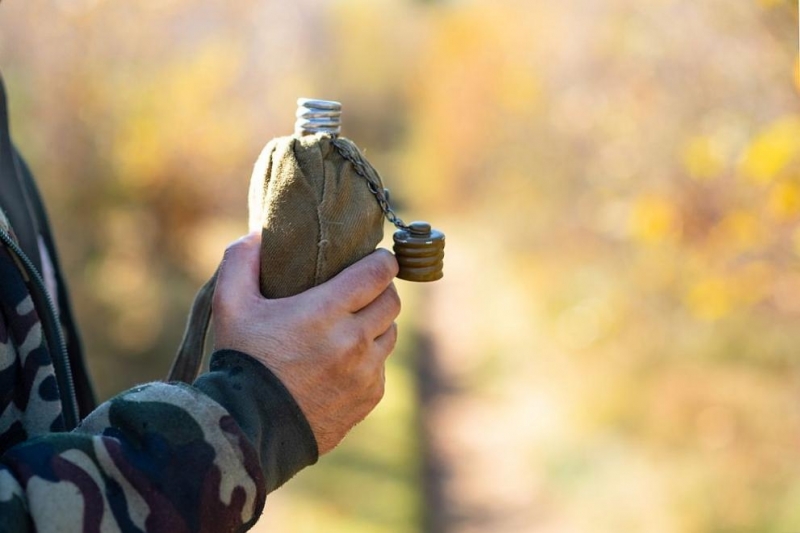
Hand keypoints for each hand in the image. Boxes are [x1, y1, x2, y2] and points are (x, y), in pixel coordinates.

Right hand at [211, 232, 400, 454]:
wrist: (250, 428)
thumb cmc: (241, 360)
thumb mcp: (229, 306)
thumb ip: (240, 261)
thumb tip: (257, 234)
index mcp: (326, 311)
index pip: (378, 272)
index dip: (381, 260)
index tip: (375, 258)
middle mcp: (354, 341)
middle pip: (391, 301)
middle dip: (380, 290)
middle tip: (362, 289)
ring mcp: (365, 373)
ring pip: (390, 335)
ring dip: (376, 325)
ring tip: (353, 324)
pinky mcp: (368, 399)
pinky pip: (381, 368)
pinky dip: (369, 360)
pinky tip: (345, 361)